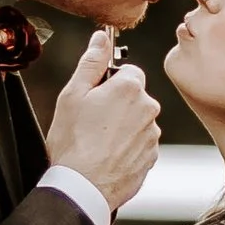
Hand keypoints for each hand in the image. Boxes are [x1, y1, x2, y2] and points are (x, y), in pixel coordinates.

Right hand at [47, 26, 161, 215]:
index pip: (128, 71)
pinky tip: (108, 156)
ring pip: (138, 120)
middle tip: (92, 122)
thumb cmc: (72, 142)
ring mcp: (152, 135)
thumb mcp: (73, 95)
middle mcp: (149, 108)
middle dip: (118, 104)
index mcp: (130, 87)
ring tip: (98, 143)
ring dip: (123, 126)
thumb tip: (101, 38)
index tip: (94, 97)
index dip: (109, 83)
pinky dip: (128, 147)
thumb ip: (91, 62)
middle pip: (135, 96)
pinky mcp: (152, 157)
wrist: (82, 187)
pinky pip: (140, 143)